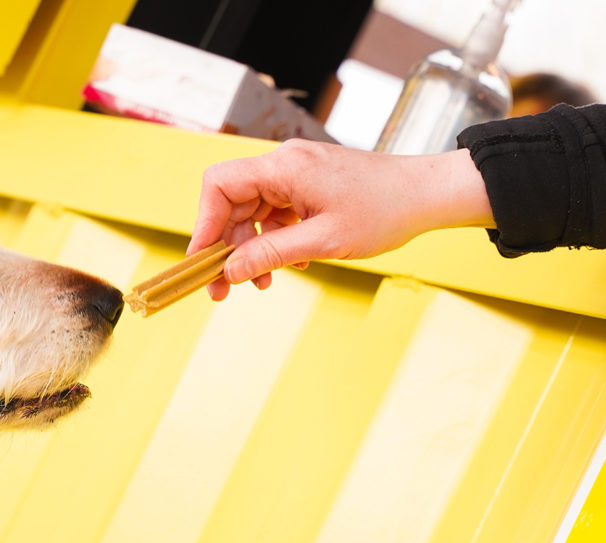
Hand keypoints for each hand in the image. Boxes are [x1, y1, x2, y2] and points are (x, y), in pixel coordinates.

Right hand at [186, 140, 494, 300]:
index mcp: (284, 167)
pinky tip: (289, 263)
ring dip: (251, 249)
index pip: (218, 186)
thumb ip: (271, 254)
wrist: (428, 195)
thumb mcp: (323, 241)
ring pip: (251, 212)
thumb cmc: (385, 211)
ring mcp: (295, 173)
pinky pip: (273, 212)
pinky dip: (273, 240)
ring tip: (262, 283)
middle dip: (227, 246)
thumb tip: (229, 272)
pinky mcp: (307, 184)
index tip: (203, 261)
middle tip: (225, 288)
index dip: (204, 224)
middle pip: (231, 203)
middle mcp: (284, 164)